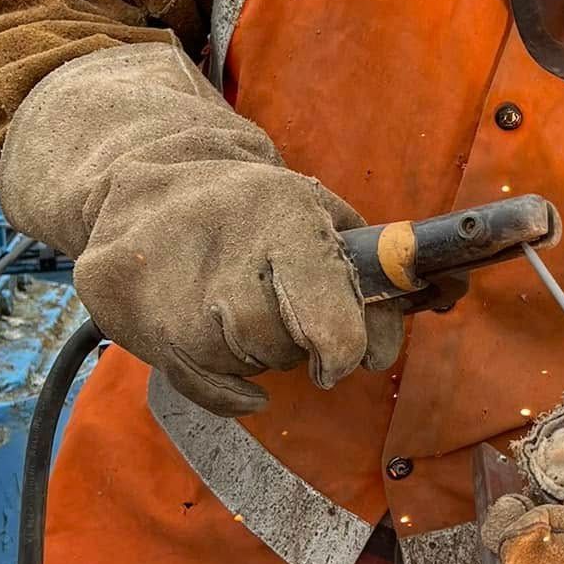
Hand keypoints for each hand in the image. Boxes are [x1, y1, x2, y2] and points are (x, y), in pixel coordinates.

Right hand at [0, 43, 401, 414]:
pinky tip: (215, 344)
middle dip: (292, 342)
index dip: (342, 344)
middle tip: (283, 313)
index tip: (345, 357)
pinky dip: (221, 383)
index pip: (320, 307)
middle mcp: (219, 244)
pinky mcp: (120, 306)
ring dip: (252, 354)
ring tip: (236, 308)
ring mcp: (163, 280)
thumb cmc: (255, 210)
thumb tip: (443, 297)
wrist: (141, 180)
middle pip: (276, 343)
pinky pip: (195, 383)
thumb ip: (377, 268)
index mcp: (281, 212)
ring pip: (235, 364)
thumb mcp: (320, 215)